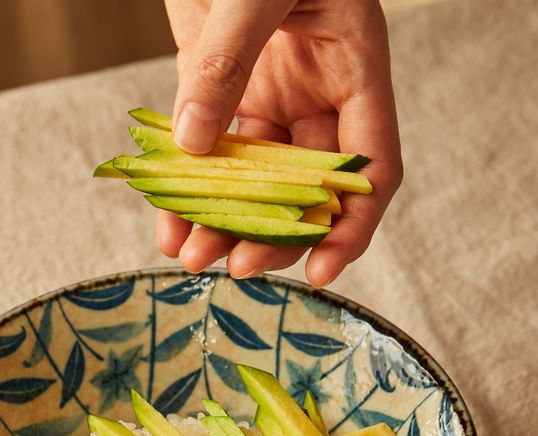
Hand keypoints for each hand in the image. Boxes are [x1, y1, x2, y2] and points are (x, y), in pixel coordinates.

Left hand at [160, 0, 401, 285]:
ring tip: (190, 255)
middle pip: (303, 190)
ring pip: (250, 182)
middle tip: (235, 265)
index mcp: (353, 73)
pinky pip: (203, 155)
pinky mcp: (213, 91)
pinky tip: (168, 225)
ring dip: (222, 223)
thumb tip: (192, 146)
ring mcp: (264, 97)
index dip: (351, 227)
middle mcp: (314, 96)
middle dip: (271, 234)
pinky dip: (186, 191)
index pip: (370, 169)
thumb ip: (226, 63)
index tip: (320, 271)